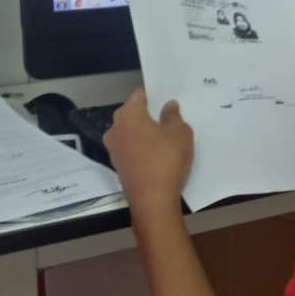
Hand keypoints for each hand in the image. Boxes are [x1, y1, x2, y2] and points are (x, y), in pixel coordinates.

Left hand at [104, 89, 192, 215]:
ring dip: (145, 134)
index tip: (168, 100)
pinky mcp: (118, 167)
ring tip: (166, 138)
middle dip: (149, 115)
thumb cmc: (166, 158)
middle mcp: (115, 129)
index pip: (139, 95)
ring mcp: (114, 150)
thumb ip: (174, 116)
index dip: (154, 95)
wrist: (152, 200)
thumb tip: (168, 107)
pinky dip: (142, 150)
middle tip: (170, 118)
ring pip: (131, 134)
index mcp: (128, 114)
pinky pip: (132, 151)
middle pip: (133, 114)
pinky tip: (158, 156)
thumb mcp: (180, 133)